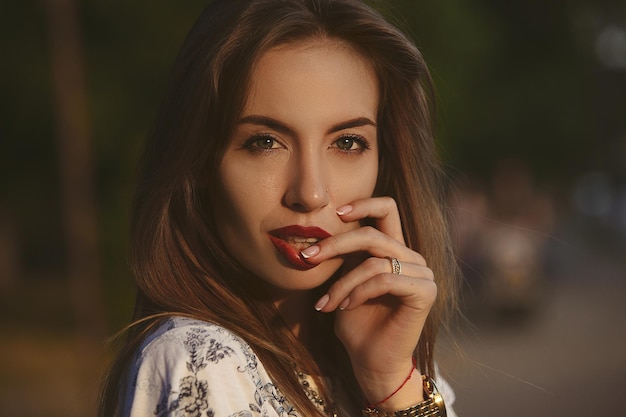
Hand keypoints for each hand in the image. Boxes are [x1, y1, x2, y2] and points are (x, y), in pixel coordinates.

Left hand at [301, 197, 436, 406]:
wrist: (371, 362)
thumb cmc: (355, 324)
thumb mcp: (344, 281)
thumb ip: (344, 257)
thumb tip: (320, 232)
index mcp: (394, 250)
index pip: (387, 209)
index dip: (363, 203)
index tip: (335, 213)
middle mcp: (412, 257)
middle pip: (372, 234)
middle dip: (335, 245)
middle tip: (307, 257)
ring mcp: (422, 274)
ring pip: (374, 260)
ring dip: (342, 282)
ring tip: (326, 302)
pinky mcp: (425, 292)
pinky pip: (385, 279)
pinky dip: (358, 291)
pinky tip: (345, 307)